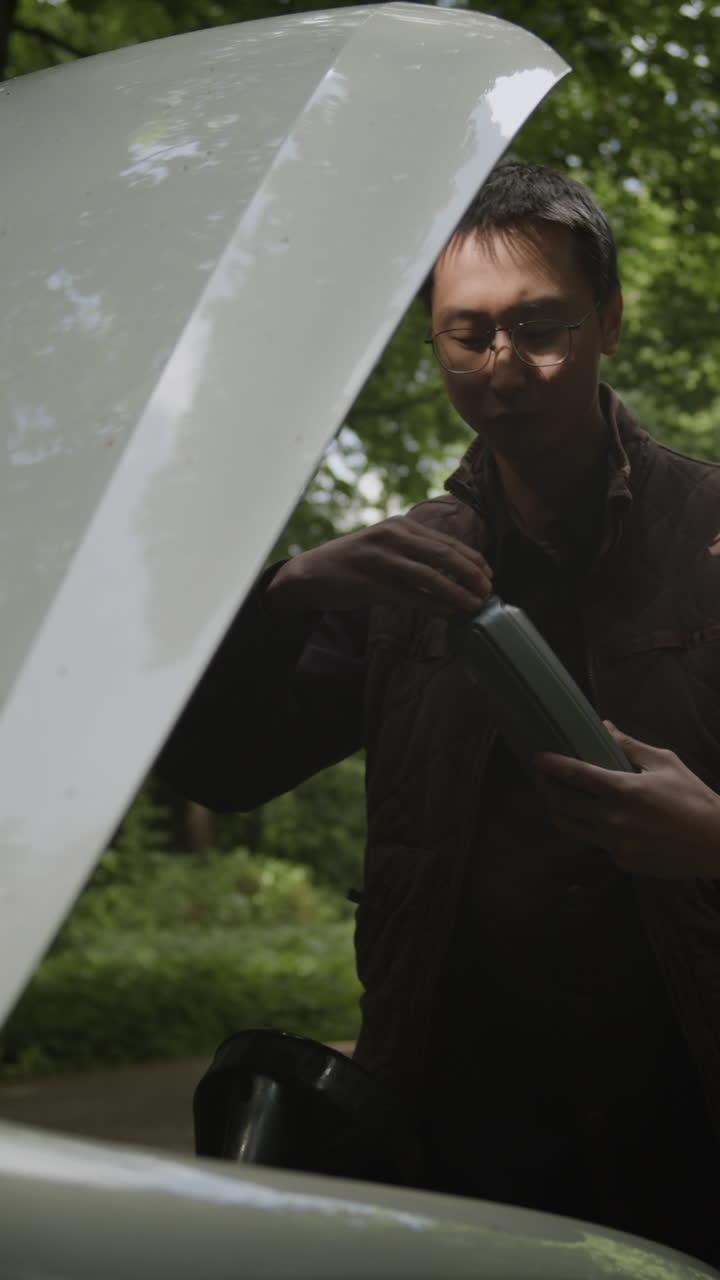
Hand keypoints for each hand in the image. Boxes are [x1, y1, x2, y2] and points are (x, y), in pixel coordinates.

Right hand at [266, 515, 492, 617]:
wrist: (311, 573)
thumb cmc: (354, 563)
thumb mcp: (385, 546)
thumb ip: (414, 551)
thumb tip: (452, 570)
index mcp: (399, 526)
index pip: (446, 540)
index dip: (472, 558)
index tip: (489, 573)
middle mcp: (392, 537)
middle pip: (443, 554)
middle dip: (471, 574)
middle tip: (488, 590)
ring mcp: (381, 560)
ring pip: (430, 576)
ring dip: (457, 592)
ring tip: (474, 605)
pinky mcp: (371, 584)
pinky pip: (410, 596)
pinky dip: (432, 605)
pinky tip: (448, 613)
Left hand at [534, 724, 719, 878]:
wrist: (715, 843)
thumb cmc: (693, 797)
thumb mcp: (665, 763)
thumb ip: (630, 745)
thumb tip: (605, 726)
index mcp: (622, 790)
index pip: (574, 775)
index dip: (551, 764)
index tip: (537, 757)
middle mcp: (612, 819)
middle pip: (562, 803)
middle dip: (546, 788)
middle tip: (541, 777)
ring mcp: (615, 845)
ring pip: (571, 827)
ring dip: (558, 811)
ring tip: (555, 799)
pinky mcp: (622, 862)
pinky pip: (596, 843)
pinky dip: (589, 829)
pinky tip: (594, 819)